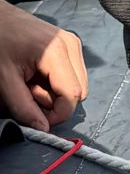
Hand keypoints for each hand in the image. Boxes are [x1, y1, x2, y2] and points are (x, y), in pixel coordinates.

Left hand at [0, 0, 87, 130]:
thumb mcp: (4, 80)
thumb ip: (23, 106)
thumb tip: (42, 129)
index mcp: (58, 52)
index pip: (72, 95)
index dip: (57, 115)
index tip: (36, 119)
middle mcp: (73, 46)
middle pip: (79, 91)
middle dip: (55, 102)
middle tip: (28, 95)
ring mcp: (74, 44)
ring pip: (77, 84)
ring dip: (55, 92)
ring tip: (31, 83)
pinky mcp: (72, 44)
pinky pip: (73, 74)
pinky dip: (57, 82)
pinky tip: (38, 74)